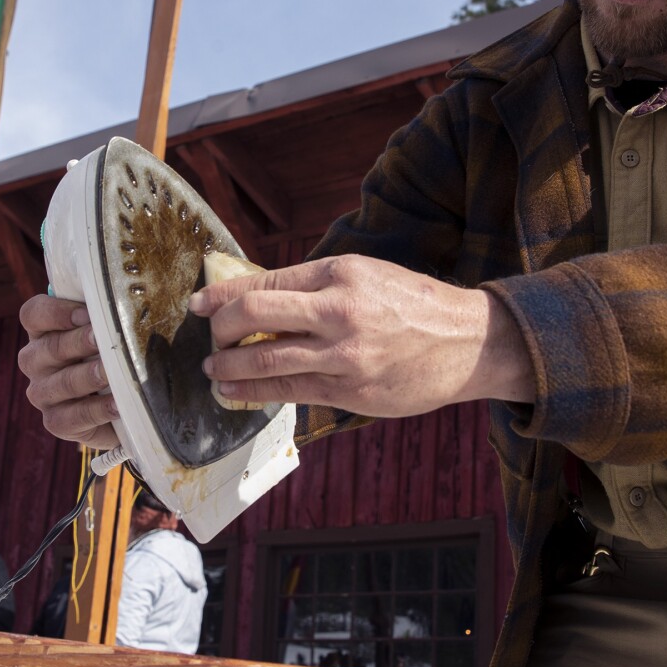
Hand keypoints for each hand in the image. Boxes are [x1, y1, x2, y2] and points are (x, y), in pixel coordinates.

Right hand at [17, 295, 118, 448]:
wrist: (121, 403)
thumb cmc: (115, 355)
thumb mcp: (112, 331)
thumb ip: (115, 312)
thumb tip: (151, 298)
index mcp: (44, 331)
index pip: (33, 314)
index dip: (56, 312)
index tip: (87, 313)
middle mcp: (36, 361)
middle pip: (47, 348)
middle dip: (77, 343)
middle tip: (102, 339)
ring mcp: (43, 393)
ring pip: (59, 383)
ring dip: (87, 376)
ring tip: (111, 372)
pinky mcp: (55, 422)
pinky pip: (69, 418)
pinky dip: (96, 410)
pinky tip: (118, 404)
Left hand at [190, 255, 531, 415]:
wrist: (468, 341)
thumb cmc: (412, 304)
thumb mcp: (364, 274)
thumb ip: (313, 284)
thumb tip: (256, 294)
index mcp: (339, 273)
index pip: (264, 283)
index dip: (222, 296)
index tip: (198, 305)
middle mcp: (338, 312)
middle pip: (255, 317)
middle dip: (219, 330)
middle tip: (208, 338)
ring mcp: (345, 356)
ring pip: (266, 361)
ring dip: (229, 367)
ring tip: (213, 371)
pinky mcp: (351, 392)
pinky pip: (290, 392)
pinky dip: (255, 393)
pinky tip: (236, 392)